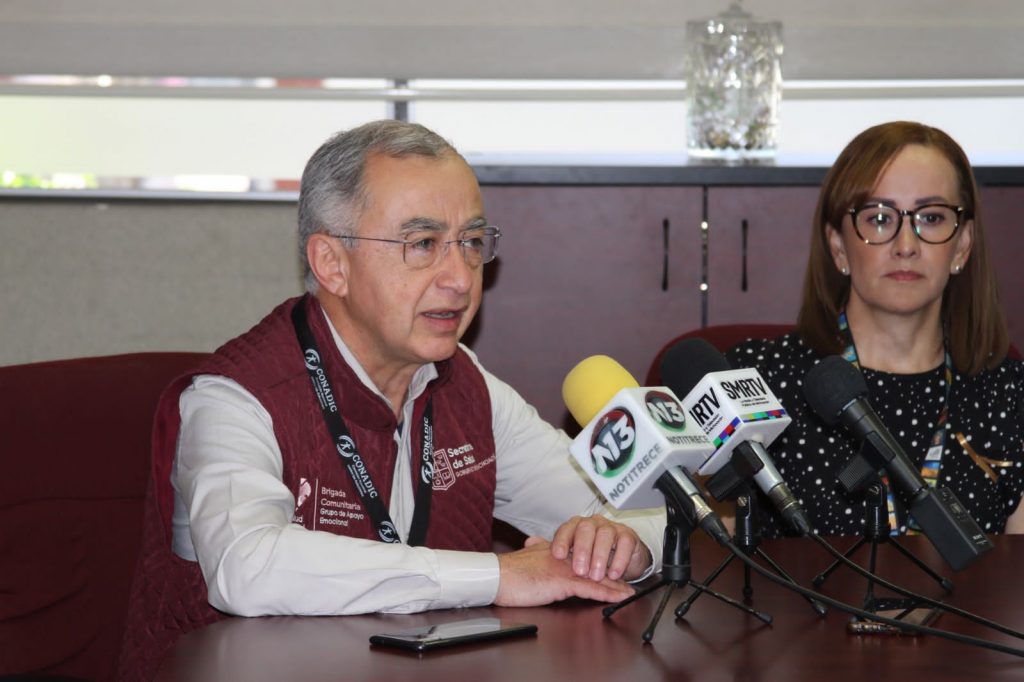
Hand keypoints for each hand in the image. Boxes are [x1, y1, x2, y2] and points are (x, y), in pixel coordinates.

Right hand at [494, 540, 634, 606]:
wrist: (496, 576)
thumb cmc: (507, 571)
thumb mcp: (524, 556)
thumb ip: (534, 549)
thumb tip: (534, 542)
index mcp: (555, 550)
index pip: (582, 555)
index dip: (597, 562)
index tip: (610, 568)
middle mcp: (563, 558)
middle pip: (593, 565)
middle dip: (612, 574)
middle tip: (628, 582)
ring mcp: (564, 569)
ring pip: (596, 576)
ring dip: (615, 586)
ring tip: (629, 592)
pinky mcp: (562, 582)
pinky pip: (590, 588)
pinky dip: (606, 593)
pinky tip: (617, 598)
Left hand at [547, 515, 651, 581]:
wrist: (621, 554)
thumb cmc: (592, 554)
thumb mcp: (572, 554)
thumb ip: (551, 548)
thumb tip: (529, 543)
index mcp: (576, 526)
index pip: (566, 529)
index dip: (561, 541)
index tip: (556, 556)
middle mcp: (593, 523)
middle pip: (585, 530)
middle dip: (582, 550)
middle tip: (579, 571)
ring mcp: (611, 528)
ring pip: (604, 536)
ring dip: (600, 557)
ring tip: (596, 576)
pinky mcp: (628, 537)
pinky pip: (624, 544)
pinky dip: (619, 560)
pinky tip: (614, 574)